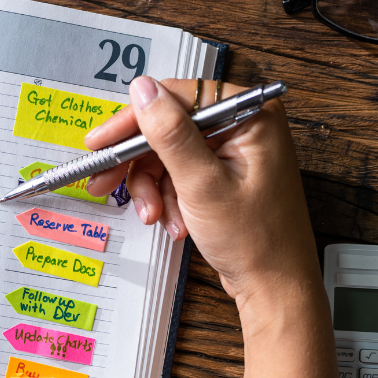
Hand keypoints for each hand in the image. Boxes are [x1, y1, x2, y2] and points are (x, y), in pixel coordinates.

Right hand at [84, 77, 320, 314]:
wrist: (275, 288)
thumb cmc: (256, 240)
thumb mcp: (202, 184)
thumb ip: (170, 133)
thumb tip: (143, 89)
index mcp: (250, 115)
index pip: (177, 98)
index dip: (134, 120)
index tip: (102, 142)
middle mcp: (243, 126)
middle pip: (168, 127)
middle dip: (139, 163)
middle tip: (104, 181)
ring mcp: (233, 152)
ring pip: (168, 154)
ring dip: (154, 188)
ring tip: (154, 216)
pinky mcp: (223, 175)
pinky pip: (179, 174)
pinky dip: (168, 199)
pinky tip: (174, 223)